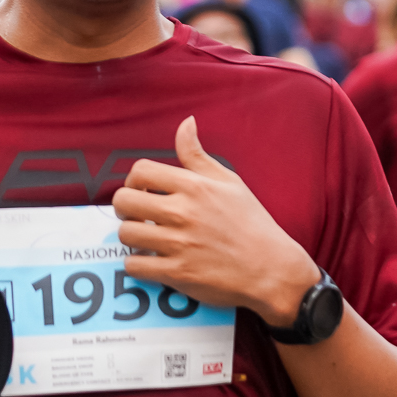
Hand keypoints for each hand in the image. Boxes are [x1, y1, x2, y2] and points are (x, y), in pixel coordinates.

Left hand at [113, 116, 319, 328]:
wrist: (271, 269)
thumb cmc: (252, 223)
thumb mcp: (229, 182)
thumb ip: (198, 154)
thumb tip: (186, 123)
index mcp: (195, 186)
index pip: (140, 170)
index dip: (134, 180)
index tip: (142, 190)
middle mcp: (183, 213)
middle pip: (124, 201)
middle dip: (125, 207)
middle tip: (138, 215)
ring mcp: (179, 244)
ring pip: (126, 234)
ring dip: (131, 236)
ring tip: (145, 238)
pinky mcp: (177, 273)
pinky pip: (135, 266)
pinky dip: (137, 264)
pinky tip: (151, 260)